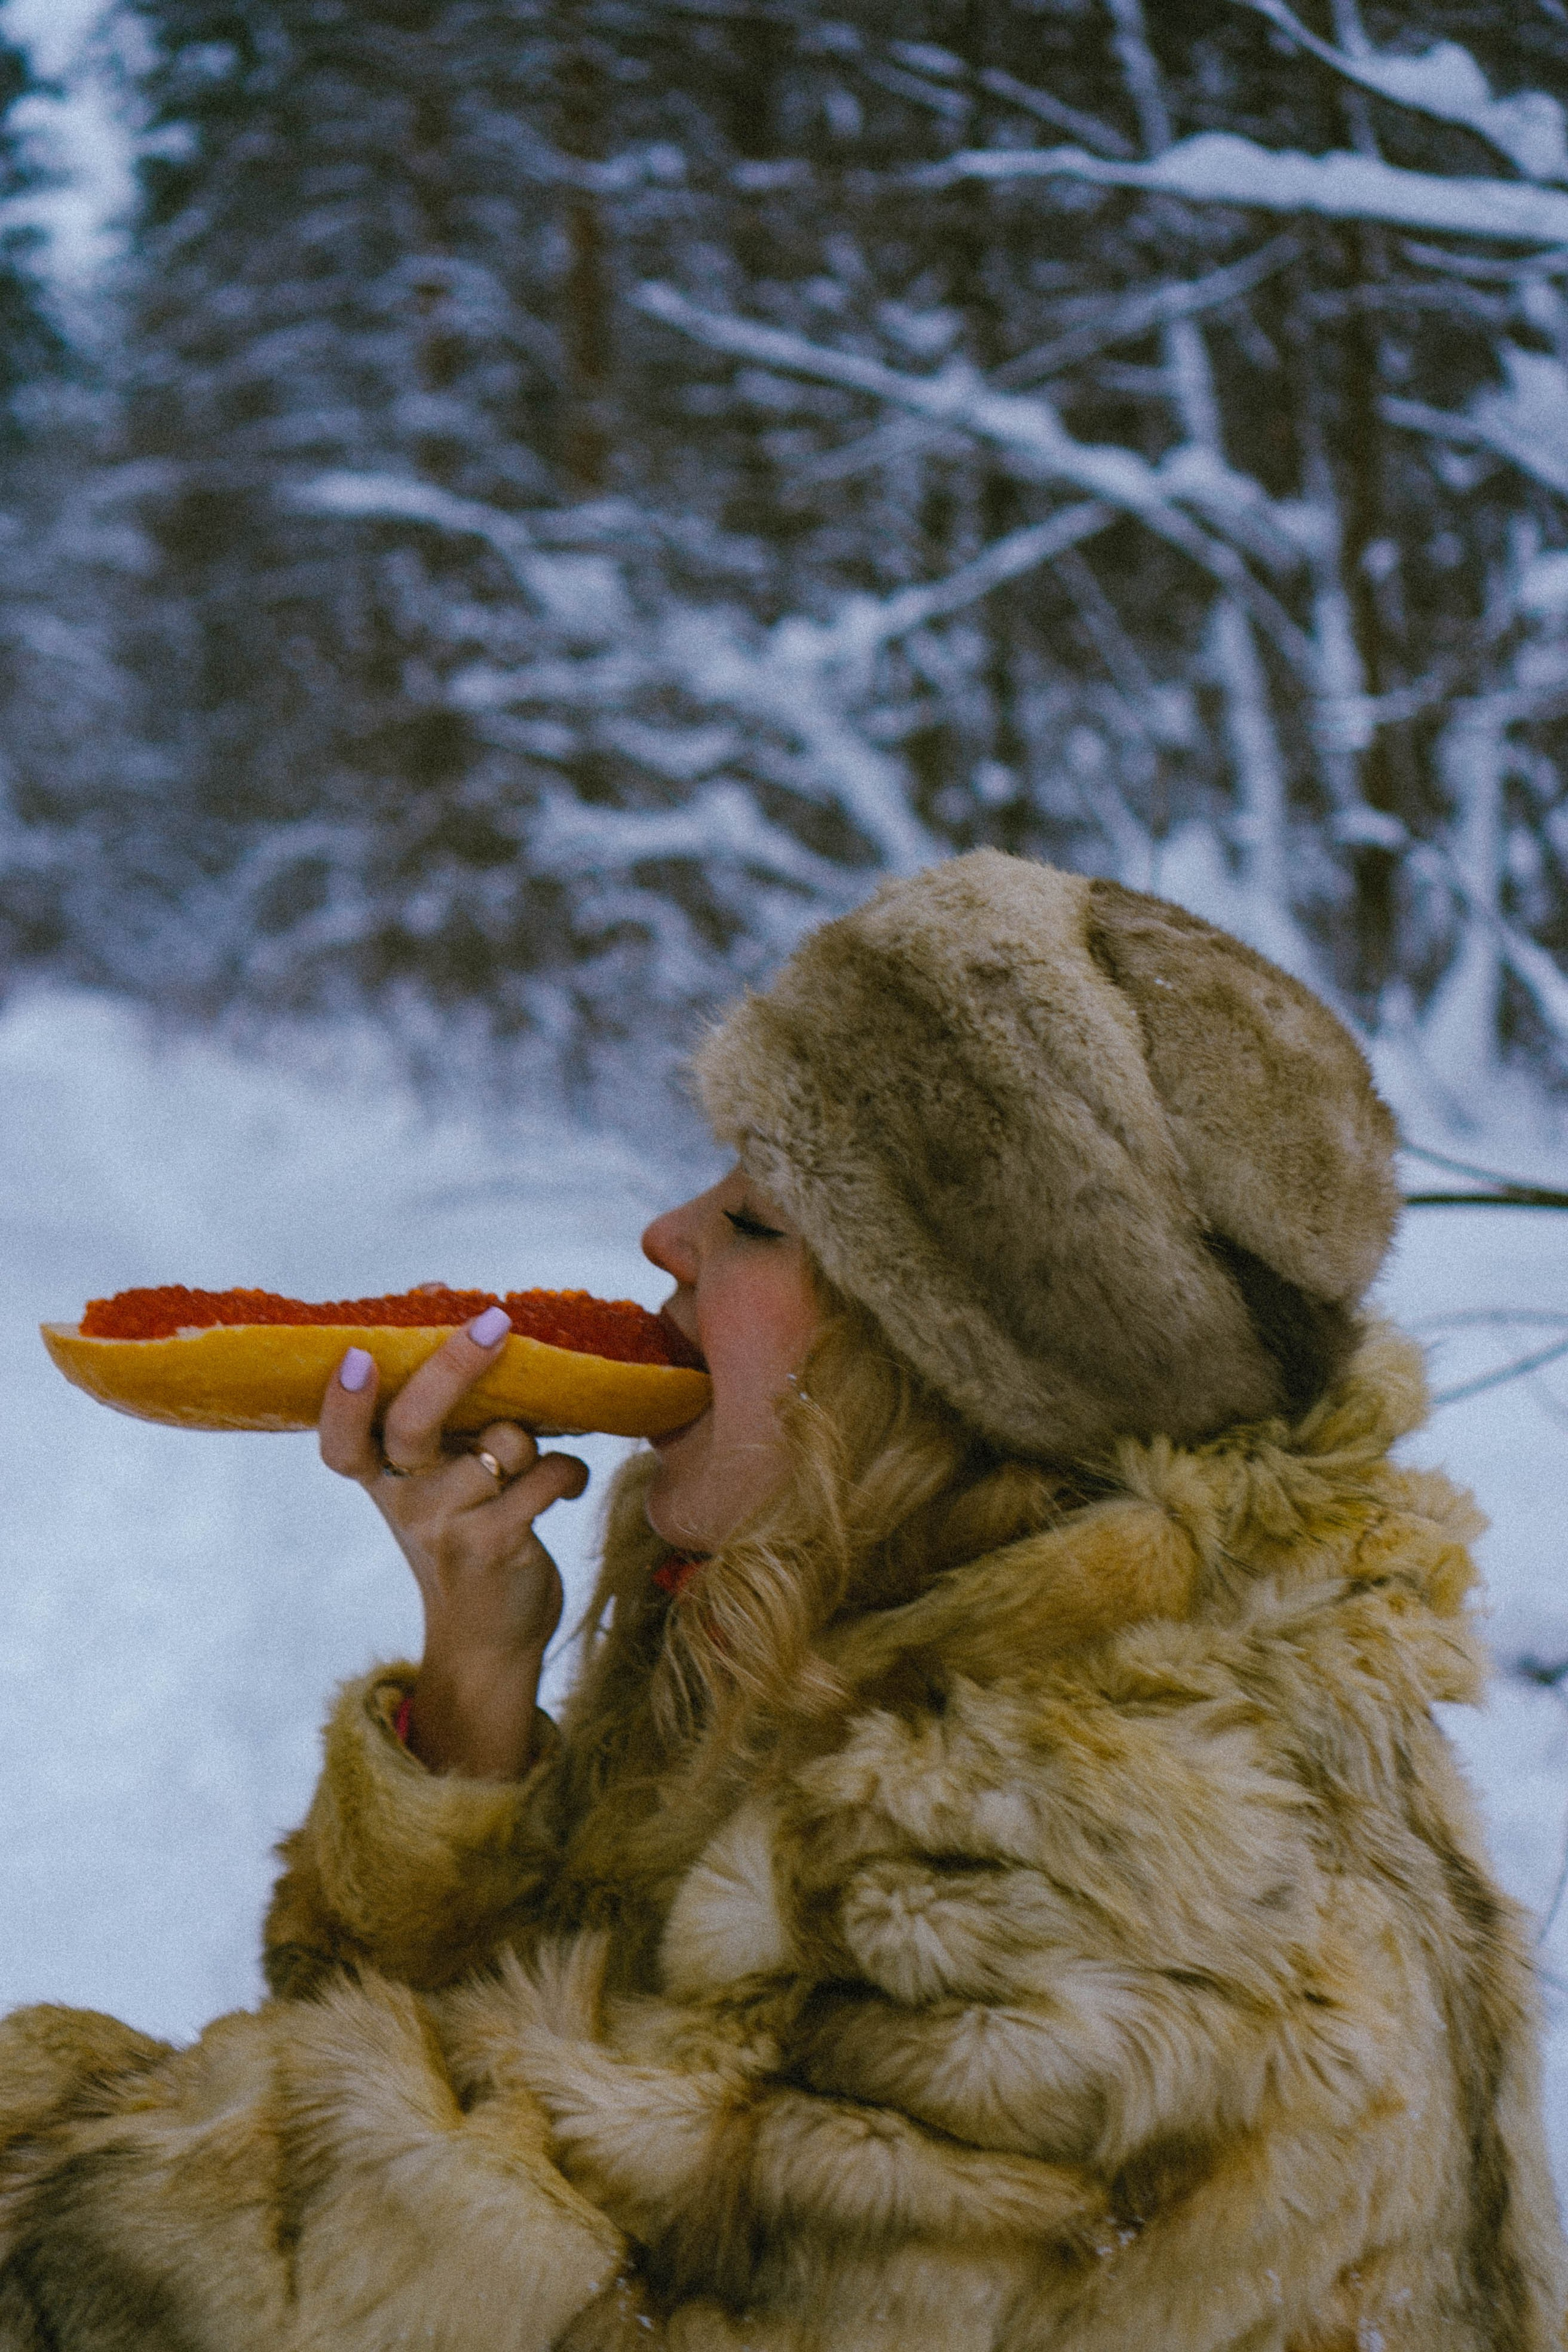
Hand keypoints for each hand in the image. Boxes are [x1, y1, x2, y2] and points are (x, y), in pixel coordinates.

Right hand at [319, 1312, 588, 1779]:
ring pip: (503, 1443)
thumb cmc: (467, 1538)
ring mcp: (449, 1527)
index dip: (342, 1403)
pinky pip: (545, 1477)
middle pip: (414, 1423)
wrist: (486, 1641)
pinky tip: (566, 1485)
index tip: (355, 1354)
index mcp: (385, 1481)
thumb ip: (439, 1414)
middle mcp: (408, 1502)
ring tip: (538, 1459)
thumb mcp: (436, 1483)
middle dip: (453, 1368)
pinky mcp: (498, 1546)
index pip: (342, 1444)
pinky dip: (568, 1471)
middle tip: (494, 1322)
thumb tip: (438, 1299)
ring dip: (534, 1438)